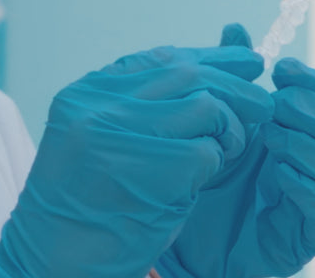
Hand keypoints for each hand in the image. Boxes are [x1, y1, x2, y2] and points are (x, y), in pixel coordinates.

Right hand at [0, 43, 273, 277]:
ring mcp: (121, 132)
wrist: (52, 262)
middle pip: (186, 73)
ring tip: (230, 148)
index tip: (238, 59)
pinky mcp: (151, 168)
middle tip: (262, 98)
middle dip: (233, 82)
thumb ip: (138, 105)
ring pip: (205, 105)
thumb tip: (202, 72)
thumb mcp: (97, 140)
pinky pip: (208, 150)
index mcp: (86, 92)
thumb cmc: (82, 207)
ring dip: (229, 127)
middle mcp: (99, 103)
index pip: (157, 58)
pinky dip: (216, 162)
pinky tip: (207, 177)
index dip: (204, 57)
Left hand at [156, 25, 314, 277]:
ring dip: (306, 146)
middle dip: (312, 110)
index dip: (309, 80)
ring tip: (269, 139)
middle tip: (276, 106)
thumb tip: (235, 27)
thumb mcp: (219, 115)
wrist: (191, 228)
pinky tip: (278, 175)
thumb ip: (231, 73)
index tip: (279, 70)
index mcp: (298, 126)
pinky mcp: (308, 233)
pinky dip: (307, 187)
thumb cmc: (213, 166)